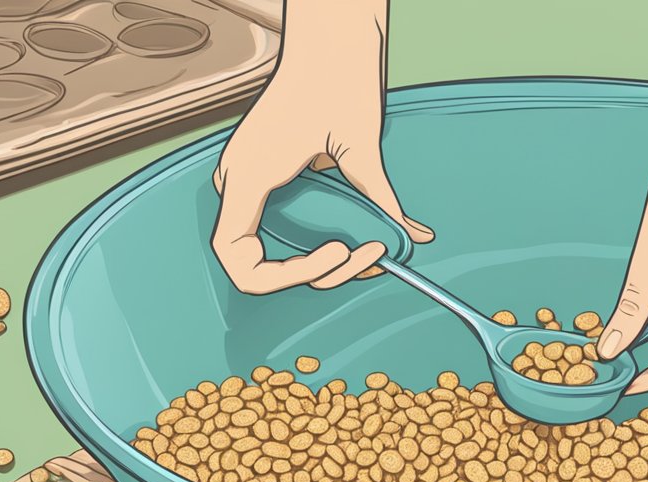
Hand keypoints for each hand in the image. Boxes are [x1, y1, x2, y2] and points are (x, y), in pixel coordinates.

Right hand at [210, 1, 431, 294]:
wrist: (335, 38)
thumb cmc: (336, 76)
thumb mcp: (359, 144)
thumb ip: (378, 195)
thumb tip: (409, 237)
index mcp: (247, 176)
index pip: (238, 257)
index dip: (282, 278)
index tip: (335, 257)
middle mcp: (246, 184)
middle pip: (269, 262)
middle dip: (323, 272)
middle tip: (371, 254)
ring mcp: (259, 182)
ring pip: (287, 248)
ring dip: (334, 263)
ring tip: (380, 249)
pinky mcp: (279, 176)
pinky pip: (297, 224)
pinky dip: (334, 241)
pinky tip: (379, 242)